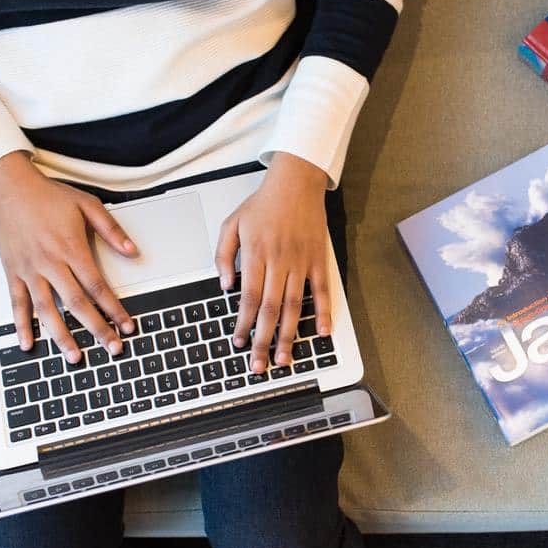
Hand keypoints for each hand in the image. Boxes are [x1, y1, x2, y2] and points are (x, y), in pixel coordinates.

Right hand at [0, 151, 137, 362]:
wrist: (10, 187)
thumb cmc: (48, 196)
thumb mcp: (88, 205)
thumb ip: (112, 231)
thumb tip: (133, 251)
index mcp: (71, 248)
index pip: (97, 286)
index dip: (114, 308)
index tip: (127, 325)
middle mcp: (50, 262)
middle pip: (77, 303)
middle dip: (96, 328)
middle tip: (111, 348)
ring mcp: (29, 270)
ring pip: (47, 309)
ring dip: (61, 336)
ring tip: (75, 356)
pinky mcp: (12, 272)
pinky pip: (17, 303)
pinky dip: (22, 325)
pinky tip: (29, 343)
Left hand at [214, 152, 333, 373]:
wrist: (296, 182)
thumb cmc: (263, 204)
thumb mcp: (232, 224)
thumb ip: (223, 255)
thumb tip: (225, 286)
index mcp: (256, 254)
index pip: (248, 298)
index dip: (243, 324)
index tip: (239, 342)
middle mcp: (280, 261)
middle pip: (270, 308)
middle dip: (263, 340)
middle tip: (259, 365)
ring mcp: (302, 262)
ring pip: (295, 306)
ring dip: (289, 334)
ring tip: (284, 357)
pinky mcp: (318, 260)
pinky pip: (322, 291)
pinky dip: (324, 312)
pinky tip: (321, 333)